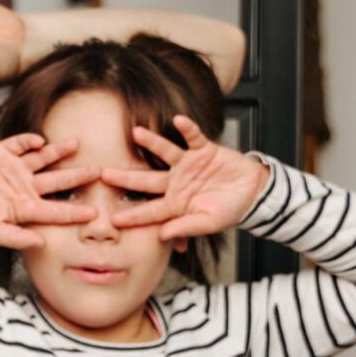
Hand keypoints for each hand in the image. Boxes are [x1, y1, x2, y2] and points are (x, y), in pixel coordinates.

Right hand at [0, 135, 100, 251]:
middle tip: (98, 172)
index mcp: (25, 208)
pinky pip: (20, 144)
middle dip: (77, 177)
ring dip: (59, 152)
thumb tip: (41, 244)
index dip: (74, 211)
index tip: (93, 212)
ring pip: (44, 159)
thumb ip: (17, 238)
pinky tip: (39, 141)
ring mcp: (14, 169)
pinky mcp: (1, 153)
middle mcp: (25, 187)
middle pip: (57, 181)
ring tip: (76, 144)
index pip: (55, 210)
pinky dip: (30, 141)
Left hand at [101, 115, 270, 239]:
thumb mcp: (208, 222)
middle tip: (103, 174)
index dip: (132, 214)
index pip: (149, 210)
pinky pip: (193, 137)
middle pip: (146, 180)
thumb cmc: (230, 210)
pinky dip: (187, 129)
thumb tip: (162, 235)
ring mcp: (188, 165)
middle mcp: (175, 183)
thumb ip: (186, 227)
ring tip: (136, 132)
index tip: (113, 219)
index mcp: (174, 204)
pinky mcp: (203, 150)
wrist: (252, 192)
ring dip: (152, 143)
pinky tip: (177, 120)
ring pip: (165, 153)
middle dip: (125, 177)